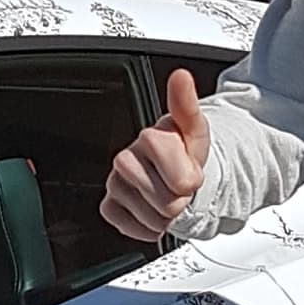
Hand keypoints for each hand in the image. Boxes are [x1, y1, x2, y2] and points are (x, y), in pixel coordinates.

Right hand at [101, 68, 211, 241]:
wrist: (172, 172)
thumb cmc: (183, 152)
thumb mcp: (195, 130)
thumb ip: (187, 105)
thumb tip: (180, 76)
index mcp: (149, 138)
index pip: (182, 181)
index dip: (192, 181)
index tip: (189, 170)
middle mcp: (125, 158)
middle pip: (168, 203)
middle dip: (180, 199)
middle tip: (177, 184)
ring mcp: (114, 182)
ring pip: (153, 219)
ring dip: (166, 215)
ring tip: (165, 195)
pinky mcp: (108, 205)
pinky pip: (132, 228)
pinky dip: (147, 227)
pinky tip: (150, 208)